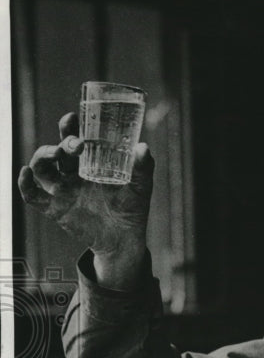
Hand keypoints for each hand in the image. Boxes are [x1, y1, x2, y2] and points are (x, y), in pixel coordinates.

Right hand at [18, 112, 153, 286]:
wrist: (125, 240)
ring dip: (43, 156)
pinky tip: (25, 174)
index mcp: (87, 164)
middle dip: (62, 141)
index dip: (68, 127)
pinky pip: (33, 196)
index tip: (72, 117)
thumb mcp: (140, 186)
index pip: (72, 139)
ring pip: (41, 168)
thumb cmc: (131, 209)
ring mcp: (61, 192)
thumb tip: (143, 148)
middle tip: (77, 144)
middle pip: (56, 151)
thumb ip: (143, 168)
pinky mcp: (55, 210)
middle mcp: (71, 175)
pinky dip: (25, 185)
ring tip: (56, 153)